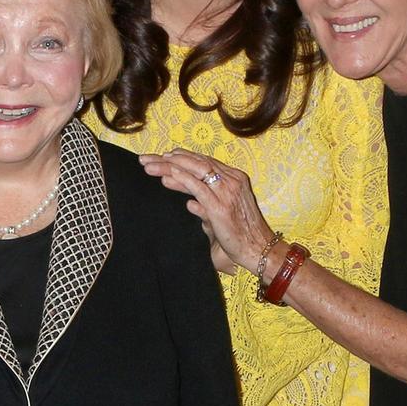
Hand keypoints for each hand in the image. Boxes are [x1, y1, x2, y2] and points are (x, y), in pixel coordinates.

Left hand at [139, 148, 273, 270]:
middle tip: (147, 160)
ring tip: (150, 166)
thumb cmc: (242, 235)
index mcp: (234, 178)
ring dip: (169, 166)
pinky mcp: (220, 206)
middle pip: (196, 162)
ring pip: (195, 171)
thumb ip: (206, 207)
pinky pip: (198, 187)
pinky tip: (168, 175)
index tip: (162, 157)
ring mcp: (226, 192)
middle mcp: (231, 180)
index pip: (203, 161)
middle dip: (169, 159)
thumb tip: (190, 205)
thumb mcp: (222, 216)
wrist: (259, 249)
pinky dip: (183, 179)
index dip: (182, 157)